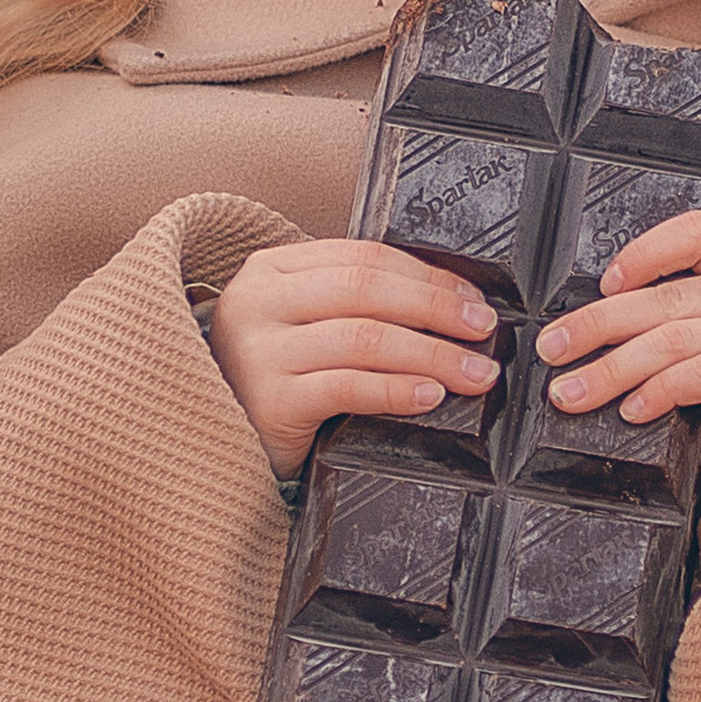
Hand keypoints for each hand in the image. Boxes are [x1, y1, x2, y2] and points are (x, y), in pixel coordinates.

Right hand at [207, 240, 499, 477]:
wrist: (216, 444)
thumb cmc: (275, 382)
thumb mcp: (301, 327)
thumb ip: (351, 306)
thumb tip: (448, 306)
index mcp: (272, 269)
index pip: (363, 258)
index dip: (427, 276)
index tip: (473, 299)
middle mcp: (257, 301)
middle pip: (366, 290)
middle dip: (437, 309)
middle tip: (484, 332)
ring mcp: (257, 351)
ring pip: (362, 337)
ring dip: (430, 354)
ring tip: (472, 373)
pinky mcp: (267, 401)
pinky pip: (346, 387)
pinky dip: (395, 389)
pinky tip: (429, 396)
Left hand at [534, 213, 700, 491]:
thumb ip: (687, 313)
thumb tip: (599, 320)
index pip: (700, 232)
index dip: (645, 251)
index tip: (604, 284)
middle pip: (671, 296)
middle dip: (598, 325)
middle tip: (553, 350)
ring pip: (675, 338)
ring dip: (612, 369)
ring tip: (573, 393)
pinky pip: (700, 374)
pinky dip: (656, 391)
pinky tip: (632, 410)